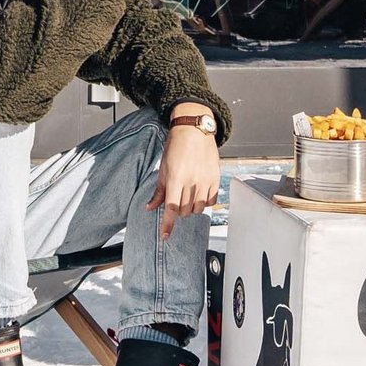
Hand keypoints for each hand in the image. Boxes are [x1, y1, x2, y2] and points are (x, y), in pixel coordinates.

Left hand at [148, 122, 219, 238]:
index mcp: (176, 178)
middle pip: (185, 211)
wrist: (194, 129)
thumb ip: (158, 190)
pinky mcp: (215, 179)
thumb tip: (150, 207)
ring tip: (188, 195)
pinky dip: (204, 202)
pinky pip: (211, 201)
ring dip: (191, 208)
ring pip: (198, 209)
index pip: (171, 208)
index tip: (165, 236)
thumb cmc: (176, 146)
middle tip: (176, 200)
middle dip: (179, 211)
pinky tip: (199, 194)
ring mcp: (205, 180)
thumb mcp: (163, 168)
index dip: (167, 224)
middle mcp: (192, 181)